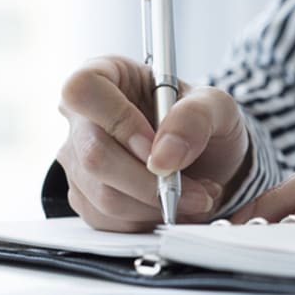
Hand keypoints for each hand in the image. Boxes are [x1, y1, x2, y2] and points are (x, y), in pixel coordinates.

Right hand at [57, 56, 249, 231]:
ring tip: (194, 195)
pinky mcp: (85, 197)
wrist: (209, 160)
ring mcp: (78, 159)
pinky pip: (107, 220)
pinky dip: (148, 220)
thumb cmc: (204, 123)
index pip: (83, 90)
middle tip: (196, 189)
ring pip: (102, 195)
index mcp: (105, 74)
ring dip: (157, 205)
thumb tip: (163, 156)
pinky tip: (171, 204)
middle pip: (93, 155)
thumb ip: (196, 118)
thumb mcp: (216, 106)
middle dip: (150, 182)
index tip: (156, 147)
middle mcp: (81, 117)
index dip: (119, 122)